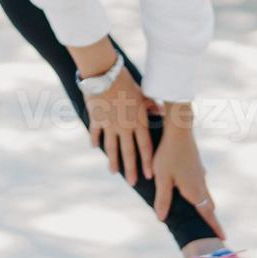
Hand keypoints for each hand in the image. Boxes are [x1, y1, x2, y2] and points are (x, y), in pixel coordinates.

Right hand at [83, 69, 155, 186]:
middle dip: (131, 169)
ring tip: (113, 172)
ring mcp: (109, 124)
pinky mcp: (96, 119)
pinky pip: (96, 133)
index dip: (147, 161)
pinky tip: (95, 148)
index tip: (149, 176)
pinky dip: (95, 140)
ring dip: (113, 161)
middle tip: (132, 183)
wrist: (104, 74)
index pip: (145, 146)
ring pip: (112, 147)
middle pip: (129, 151)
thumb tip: (161, 112)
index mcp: (138, 120)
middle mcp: (125, 126)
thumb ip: (150, 106)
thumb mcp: (142, 93)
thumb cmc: (126, 81)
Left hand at [152, 125, 224, 239]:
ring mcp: (200, 174)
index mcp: (194, 191)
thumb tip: (162, 218)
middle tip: (214, 232)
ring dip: (206, 205)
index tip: (224, 239)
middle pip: (208, 206)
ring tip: (204, 215)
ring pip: (205, 194)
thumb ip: (163, 198)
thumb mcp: (162, 177)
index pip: (207, 214)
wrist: (179, 129)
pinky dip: (200, 193)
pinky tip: (193, 190)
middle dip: (211, 219)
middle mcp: (201, 184)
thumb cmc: (168, 154)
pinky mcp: (197, 166)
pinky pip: (201, 184)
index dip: (214, 227)